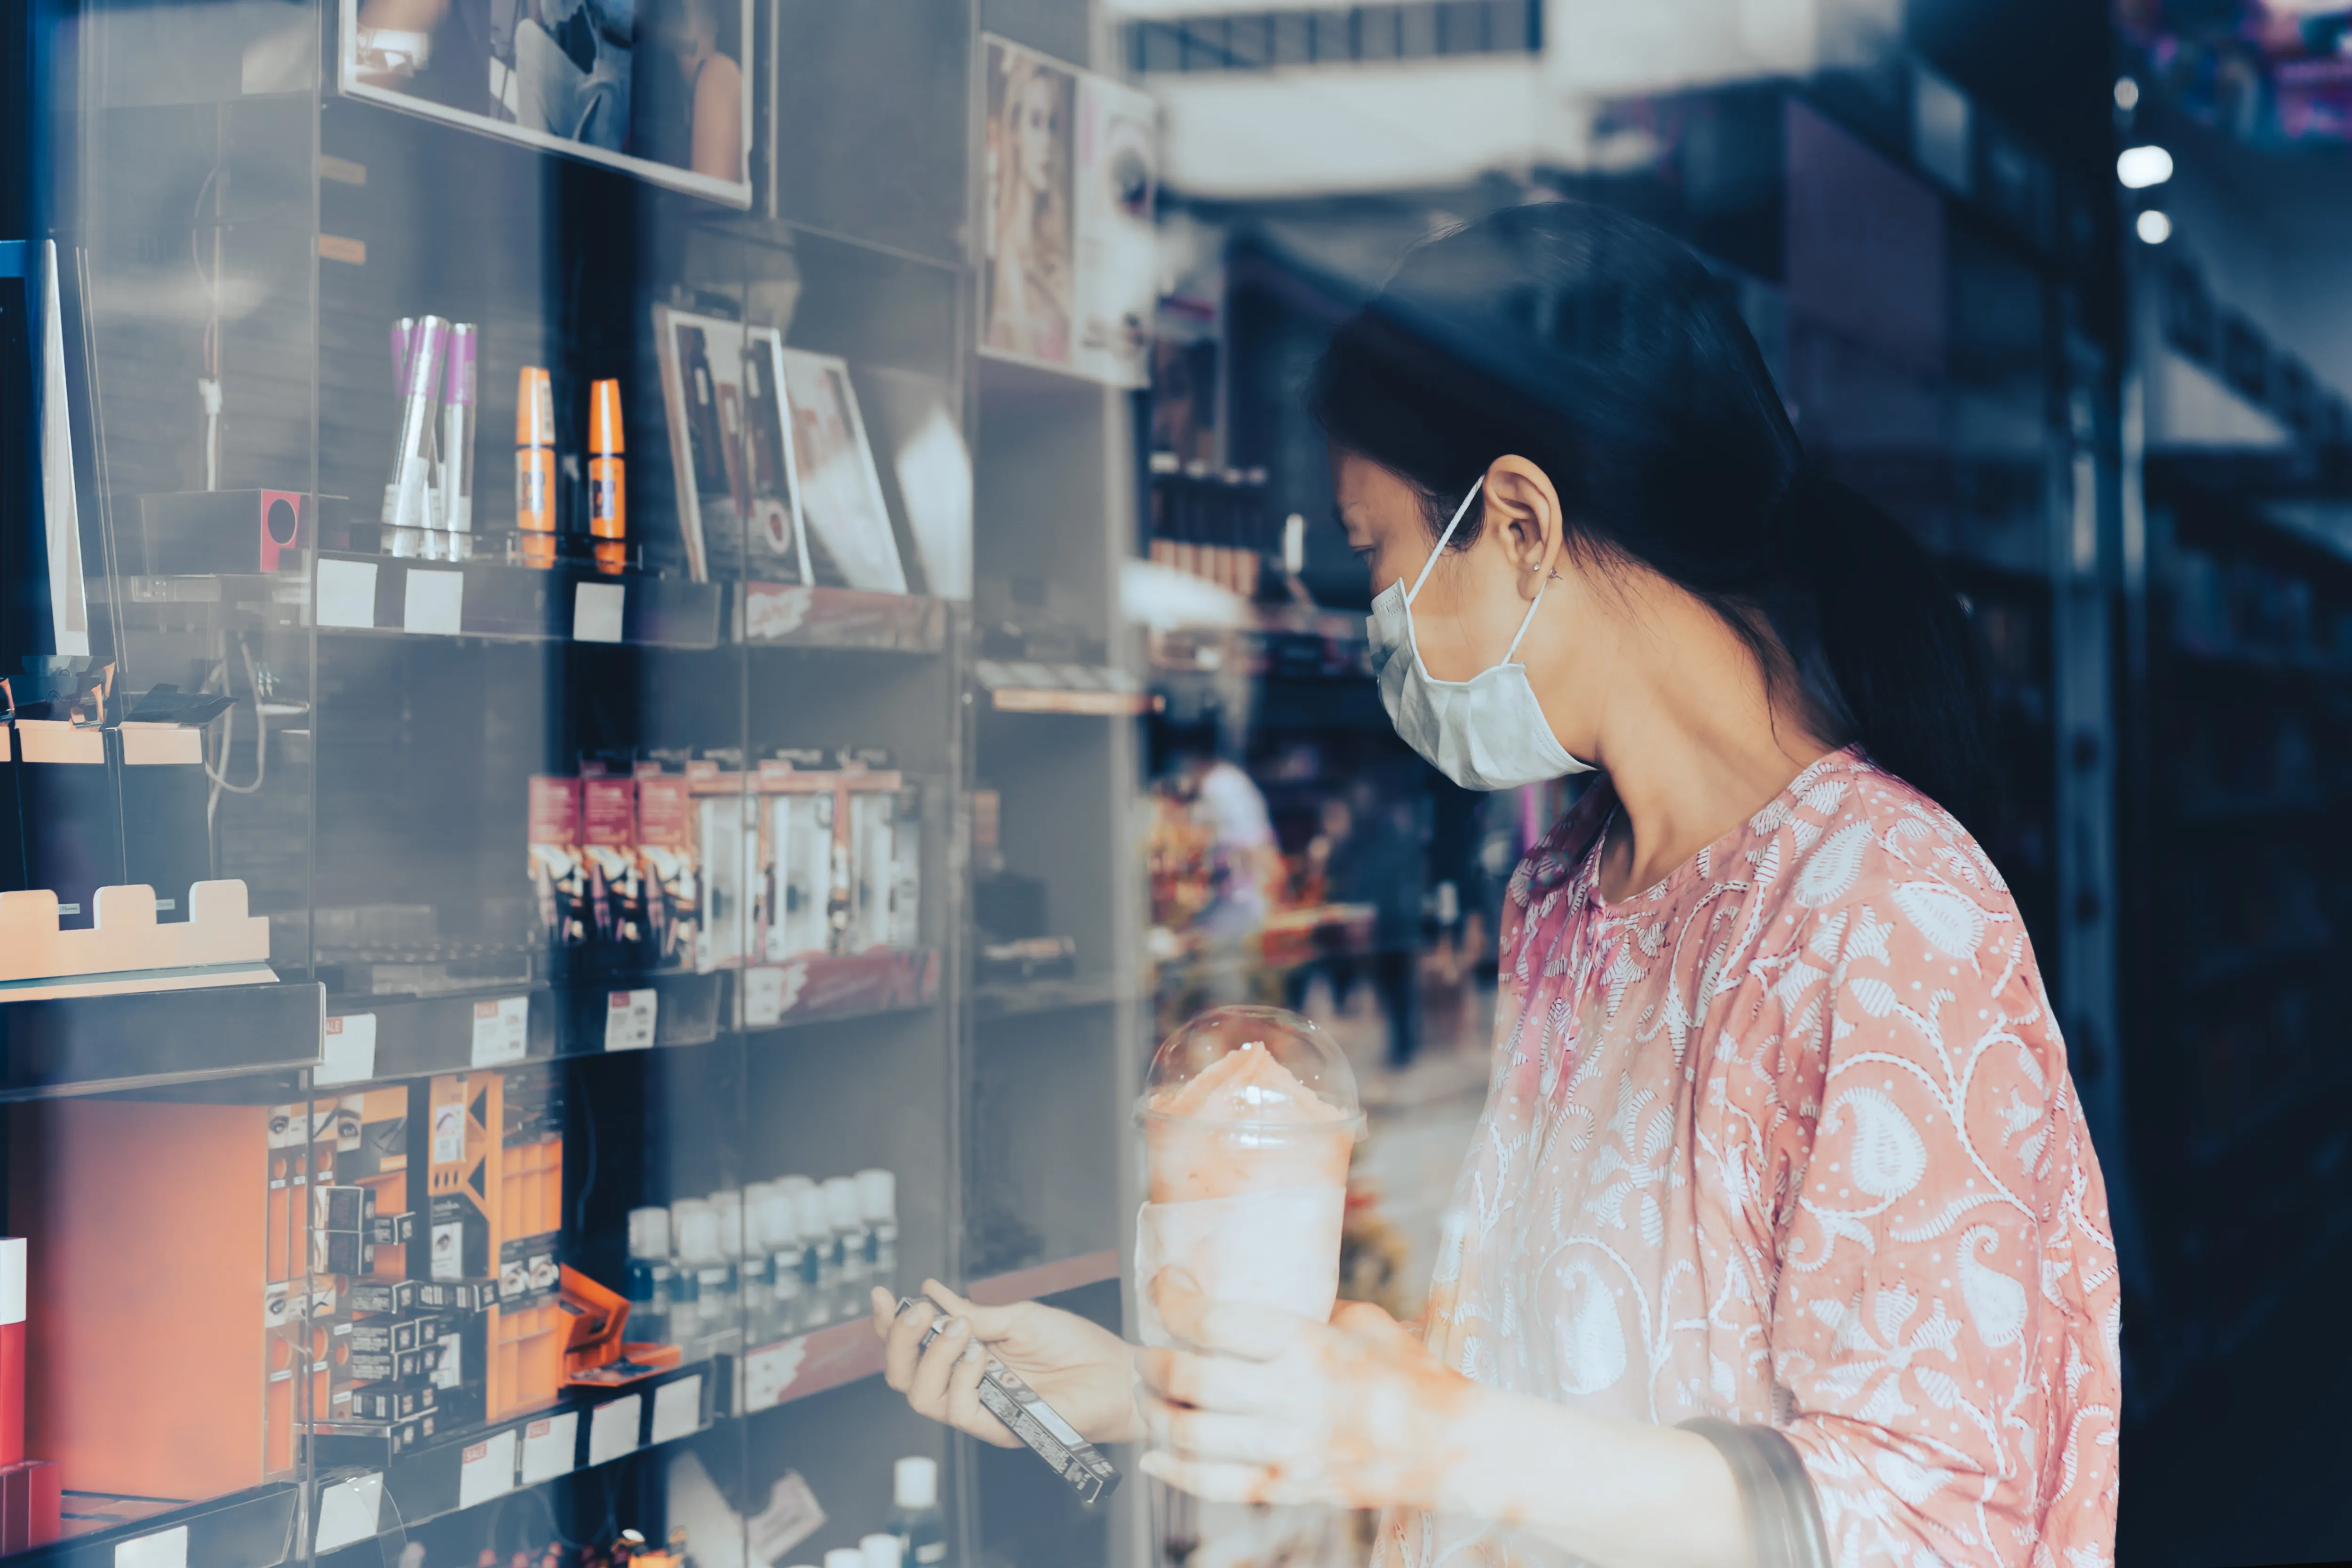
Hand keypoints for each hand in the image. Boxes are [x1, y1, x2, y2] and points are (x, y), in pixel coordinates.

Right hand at [870, 1281, 1143, 1447]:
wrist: (1116, 1373)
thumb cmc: (1074, 1345)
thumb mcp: (1018, 1317)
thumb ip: (972, 1314)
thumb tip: (931, 1291)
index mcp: (966, 1355)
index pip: (913, 1347)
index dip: (889, 1326)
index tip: (881, 1296)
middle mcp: (966, 1384)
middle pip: (903, 1377)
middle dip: (897, 1343)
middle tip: (917, 1313)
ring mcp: (981, 1407)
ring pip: (922, 1397)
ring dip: (933, 1357)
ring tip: (961, 1332)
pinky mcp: (999, 1427)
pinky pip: (960, 1410)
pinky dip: (961, 1377)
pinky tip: (980, 1357)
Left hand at [1135, 1268, 1483, 1509]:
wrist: (1454, 1448)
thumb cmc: (1412, 1376)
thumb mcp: (1363, 1322)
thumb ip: (1311, 1308)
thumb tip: (1265, 1289)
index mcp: (1308, 1344)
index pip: (1213, 1320)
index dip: (1173, 1301)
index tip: (1162, 1288)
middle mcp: (1291, 1396)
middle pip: (1189, 1375)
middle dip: (1153, 1360)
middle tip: (1147, 1351)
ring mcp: (1288, 1449)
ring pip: (1190, 1432)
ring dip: (1156, 1412)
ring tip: (1149, 1396)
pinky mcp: (1289, 1488)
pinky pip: (1213, 1484)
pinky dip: (1174, 1471)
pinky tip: (1155, 1457)